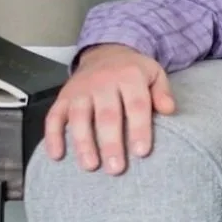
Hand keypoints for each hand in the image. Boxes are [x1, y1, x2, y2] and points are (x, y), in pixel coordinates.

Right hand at [43, 43, 175, 174]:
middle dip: (110, 143)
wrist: (106, 52)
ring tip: (90, 166)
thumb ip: (162, 92)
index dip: (139, 129)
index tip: (141, 152)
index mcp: (129, 77)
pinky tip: (56, 156)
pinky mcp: (63, 97)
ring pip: (79, 117)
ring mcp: (80, 90)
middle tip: (116, 169)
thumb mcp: (155, 74)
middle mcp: (102, 82)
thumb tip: (169, 110)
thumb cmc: (134, 71)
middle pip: (107, 115)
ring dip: (83, 143)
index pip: (136, 105)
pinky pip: (54, 116)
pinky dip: (53, 136)